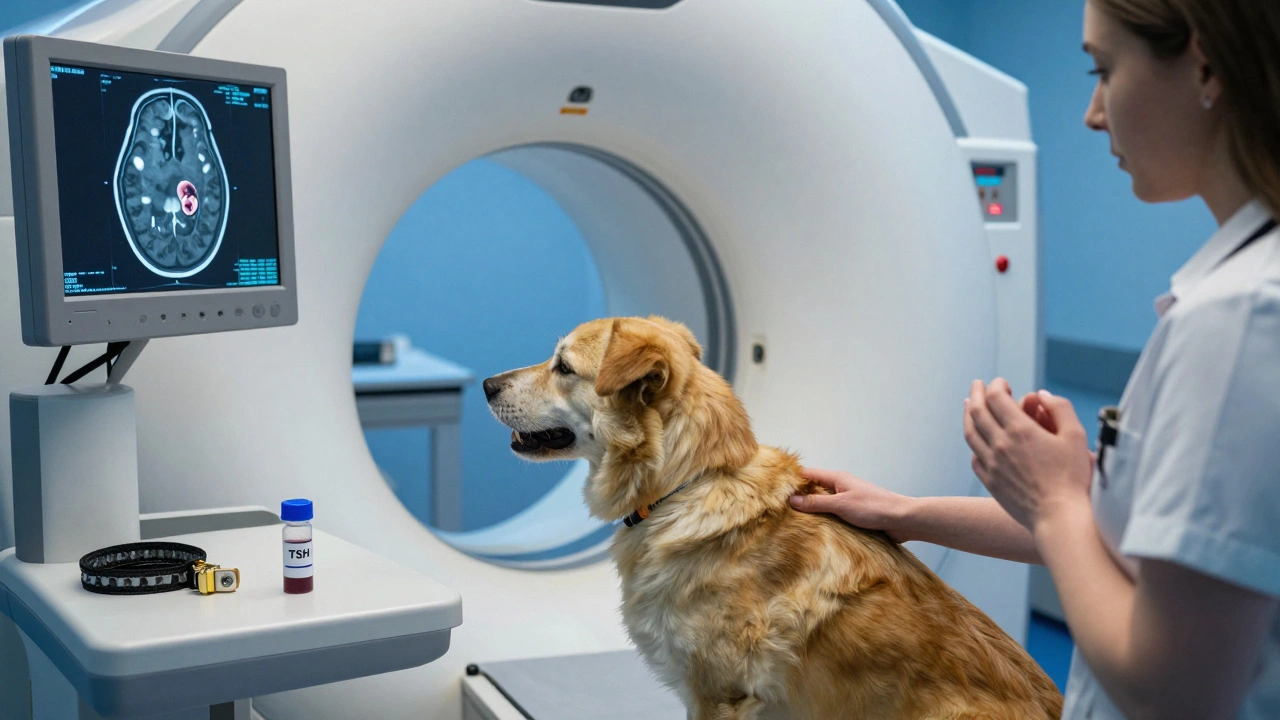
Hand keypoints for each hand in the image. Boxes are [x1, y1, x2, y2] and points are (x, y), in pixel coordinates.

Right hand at [789, 467, 913, 541]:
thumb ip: (816, 502)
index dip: (792, 479)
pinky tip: (815, 530)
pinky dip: (824, 520)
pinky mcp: (854, 513)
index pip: (808, 474)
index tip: (774, 488)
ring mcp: (847, 500)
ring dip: (812, 510)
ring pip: (823, 503)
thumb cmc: (873, 507)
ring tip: (792, 521)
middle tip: (779, 508)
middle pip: (814, 488)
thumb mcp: (841, 505)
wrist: (901, 519)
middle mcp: (840, 487)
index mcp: (837, 478)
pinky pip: (833, 514)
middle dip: (799, 496)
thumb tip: (792, 500)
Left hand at [964, 378, 1092, 531]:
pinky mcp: (990, 482)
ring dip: (968, 415)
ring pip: (970, 433)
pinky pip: (975, 457)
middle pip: (977, 411)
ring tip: (968, 405)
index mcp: (1020, 430)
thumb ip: (1060, 409)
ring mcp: (991, 464)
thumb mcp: (1076, 436)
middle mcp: (1000, 444)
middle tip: (976, 385)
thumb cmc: (1073, 477)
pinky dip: (974, 443)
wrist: (1059, 517)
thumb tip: (1042, 394)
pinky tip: (978, 440)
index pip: (996, 397)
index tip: (1001, 383)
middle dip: (976, 393)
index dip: (996, 386)